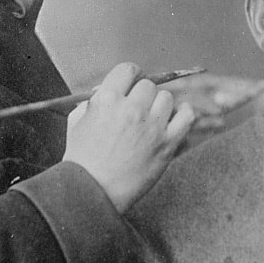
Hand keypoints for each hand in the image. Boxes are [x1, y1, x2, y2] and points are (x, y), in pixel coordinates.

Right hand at [62, 62, 195, 213]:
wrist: (94, 193)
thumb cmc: (82, 160)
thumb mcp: (77, 122)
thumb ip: (92, 102)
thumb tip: (105, 89)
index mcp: (107, 100)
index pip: (128, 70)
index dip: (132, 75)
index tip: (133, 82)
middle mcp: (131, 109)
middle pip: (148, 85)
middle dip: (142, 95)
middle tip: (138, 108)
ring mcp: (151, 126)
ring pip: (167, 98)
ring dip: (160, 105)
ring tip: (151, 119)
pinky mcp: (167, 143)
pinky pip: (186, 116)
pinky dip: (183, 112)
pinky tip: (177, 115)